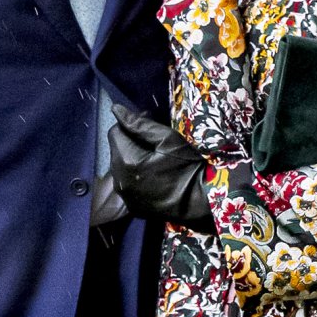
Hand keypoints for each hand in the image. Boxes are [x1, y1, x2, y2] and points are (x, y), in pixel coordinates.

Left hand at [109, 105, 213, 231]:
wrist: (202, 203)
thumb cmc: (188, 167)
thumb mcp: (168, 139)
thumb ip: (139, 124)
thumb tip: (115, 109)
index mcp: (127, 161)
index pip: (114, 133)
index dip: (130, 125)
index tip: (148, 124)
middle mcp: (120, 181)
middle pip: (116, 151)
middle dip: (131, 142)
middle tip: (154, 142)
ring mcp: (125, 196)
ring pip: (120, 168)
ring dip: (132, 159)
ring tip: (154, 159)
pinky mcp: (132, 207)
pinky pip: (127, 184)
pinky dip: (135, 177)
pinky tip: (153, 176)